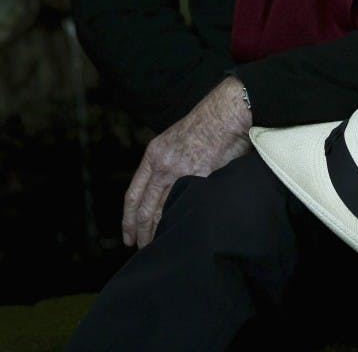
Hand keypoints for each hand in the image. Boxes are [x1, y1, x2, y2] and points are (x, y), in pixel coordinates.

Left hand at [122, 75, 251, 248]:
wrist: (225, 112)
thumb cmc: (205, 123)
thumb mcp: (174, 139)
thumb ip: (166, 163)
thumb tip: (164, 189)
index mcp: (154, 154)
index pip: (133, 194)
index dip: (128, 219)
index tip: (127, 235)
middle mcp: (162, 165)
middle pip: (145, 209)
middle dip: (141, 232)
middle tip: (142, 248)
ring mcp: (181, 172)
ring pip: (163, 211)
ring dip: (159, 231)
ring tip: (159, 246)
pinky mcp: (201, 177)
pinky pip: (187, 205)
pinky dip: (182, 220)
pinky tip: (182, 231)